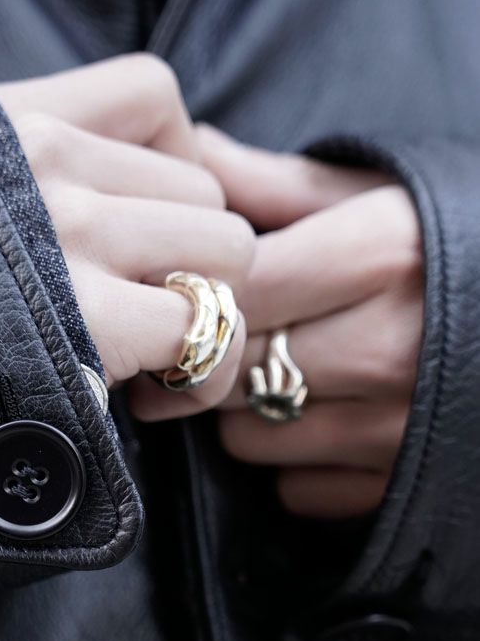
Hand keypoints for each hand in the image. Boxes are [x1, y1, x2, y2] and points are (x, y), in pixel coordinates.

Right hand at [0, 56, 253, 414]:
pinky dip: (199, 372)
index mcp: (6, 123)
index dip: (173, 165)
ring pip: (225, 251)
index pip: (151, 95)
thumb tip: (120, 218)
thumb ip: (20, 189)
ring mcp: (70, 236)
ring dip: (204, 316)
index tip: (145, 230)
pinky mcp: (88, 321)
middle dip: (190, 264)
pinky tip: (150, 402)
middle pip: (204, 189)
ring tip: (147, 366)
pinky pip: (206, 328)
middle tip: (144, 327)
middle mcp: (47, 162)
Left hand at [197, 125, 422, 518]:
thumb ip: (283, 185)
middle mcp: (388, 348)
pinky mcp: (398, 487)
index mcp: (383, 256)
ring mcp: (397, 428)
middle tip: (233, 337)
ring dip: (251, 413)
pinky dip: (298, 465)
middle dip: (218, 355)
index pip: (237, 291)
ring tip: (289, 377)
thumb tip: (189, 150)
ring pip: (249, 439)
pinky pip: (296, 490)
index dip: (198, 296)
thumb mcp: (390, 196)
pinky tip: (330, 423)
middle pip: (230, 372)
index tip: (192, 294)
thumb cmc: (470, 244)